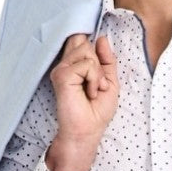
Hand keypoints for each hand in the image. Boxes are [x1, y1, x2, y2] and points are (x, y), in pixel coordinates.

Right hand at [49, 32, 118, 157]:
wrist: (87, 132)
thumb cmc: (96, 113)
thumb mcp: (109, 82)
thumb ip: (107, 60)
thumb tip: (102, 38)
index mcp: (74, 65)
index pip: (81, 40)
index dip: (92, 47)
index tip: (97, 65)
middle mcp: (65, 65)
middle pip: (85, 42)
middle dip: (97, 62)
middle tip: (96, 85)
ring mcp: (62, 69)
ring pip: (86, 50)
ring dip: (97, 73)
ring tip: (93, 90)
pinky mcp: (62, 76)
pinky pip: (87, 64)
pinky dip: (94, 79)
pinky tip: (90, 93)